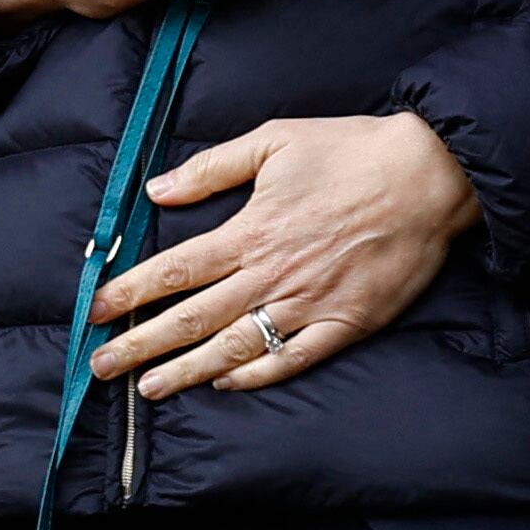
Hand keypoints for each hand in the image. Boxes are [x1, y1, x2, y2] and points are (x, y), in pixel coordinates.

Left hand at [89, 113, 482, 397]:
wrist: (434, 176)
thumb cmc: (355, 152)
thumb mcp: (278, 140)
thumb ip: (214, 167)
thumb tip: (157, 189)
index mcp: (252, 231)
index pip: (174, 271)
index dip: (129, 294)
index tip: (94, 311)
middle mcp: (272, 275)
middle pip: (191, 319)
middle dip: (139, 346)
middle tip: (100, 367)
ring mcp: (308, 304)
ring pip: (232, 348)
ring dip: (184, 371)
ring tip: (148, 389)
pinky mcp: (345, 323)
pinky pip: (291, 359)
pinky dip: (255, 375)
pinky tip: (227, 383)